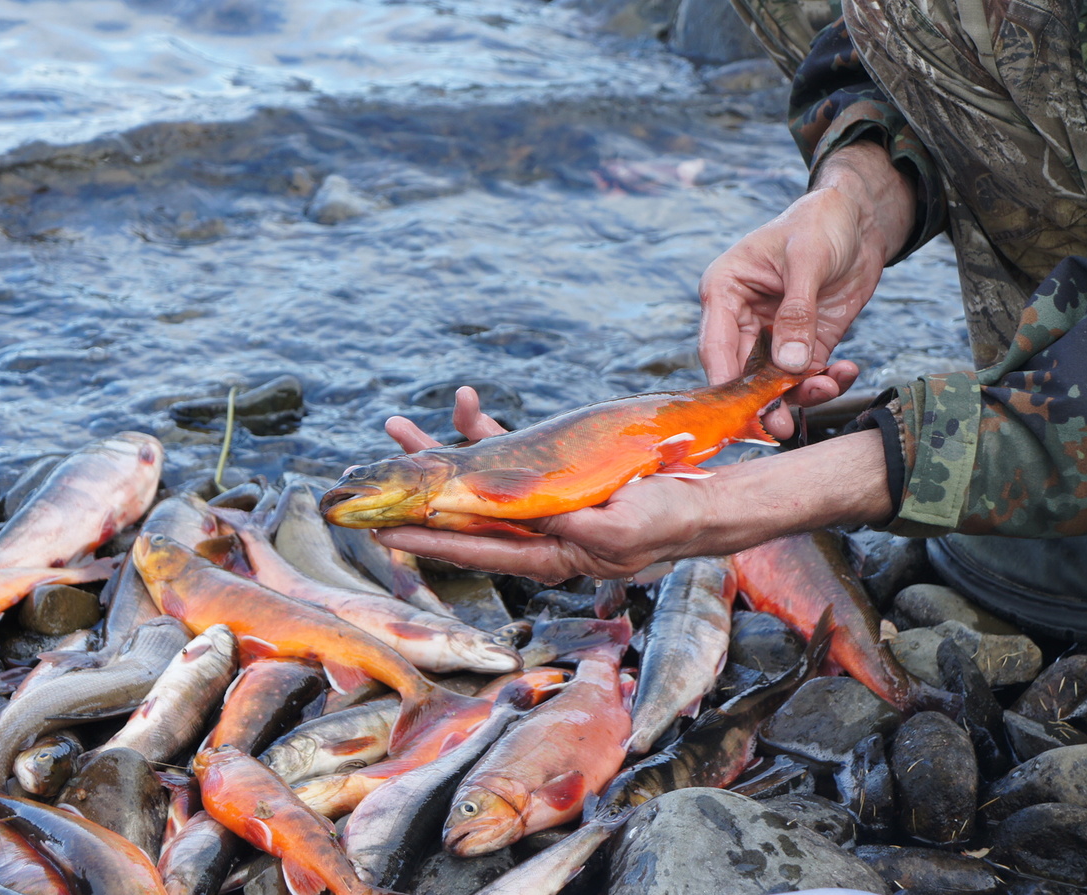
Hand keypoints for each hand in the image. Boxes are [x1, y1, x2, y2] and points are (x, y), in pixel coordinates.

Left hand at [376, 387, 892, 582]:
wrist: (715, 499)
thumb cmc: (673, 516)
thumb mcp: (618, 527)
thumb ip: (567, 524)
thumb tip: (516, 519)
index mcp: (551, 554)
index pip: (477, 547)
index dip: (428, 537)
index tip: (382, 529)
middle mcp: (542, 532)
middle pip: (466, 513)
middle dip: (419, 490)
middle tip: (371, 468)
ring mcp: (552, 503)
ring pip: (483, 480)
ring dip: (443, 453)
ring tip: (401, 425)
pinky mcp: (567, 476)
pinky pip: (516, 456)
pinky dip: (489, 436)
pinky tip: (467, 409)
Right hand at [698, 140, 916, 438]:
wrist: (859, 218)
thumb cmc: (820, 224)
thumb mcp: (807, 262)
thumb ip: (796, 314)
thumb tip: (789, 366)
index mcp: (725, 292)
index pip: (716, 347)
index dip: (726, 385)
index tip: (743, 414)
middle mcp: (742, 318)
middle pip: (742, 374)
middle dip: (764, 402)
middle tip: (782, 429)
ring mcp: (773, 334)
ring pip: (775, 382)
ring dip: (800, 395)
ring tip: (828, 389)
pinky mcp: (805, 343)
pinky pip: (808, 375)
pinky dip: (826, 382)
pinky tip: (845, 372)